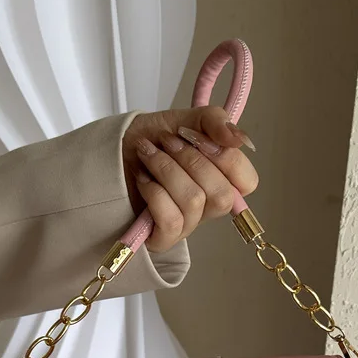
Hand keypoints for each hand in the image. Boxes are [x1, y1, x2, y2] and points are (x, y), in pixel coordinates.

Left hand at [122, 107, 258, 251]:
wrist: (111, 152)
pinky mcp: (162, 237)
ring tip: (147, 152)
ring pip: (194, 203)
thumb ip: (215, 121)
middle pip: (222, 196)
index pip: (247, 183)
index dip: (227, 159)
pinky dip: (154, 192)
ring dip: (166, 170)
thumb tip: (239, 138)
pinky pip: (171, 220)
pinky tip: (142, 178)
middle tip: (167, 141)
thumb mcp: (185, 119)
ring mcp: (187, 225)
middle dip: (191, 161)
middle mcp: (208, 207)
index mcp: (221, 181)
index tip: (199, 136)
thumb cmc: (150, 141)